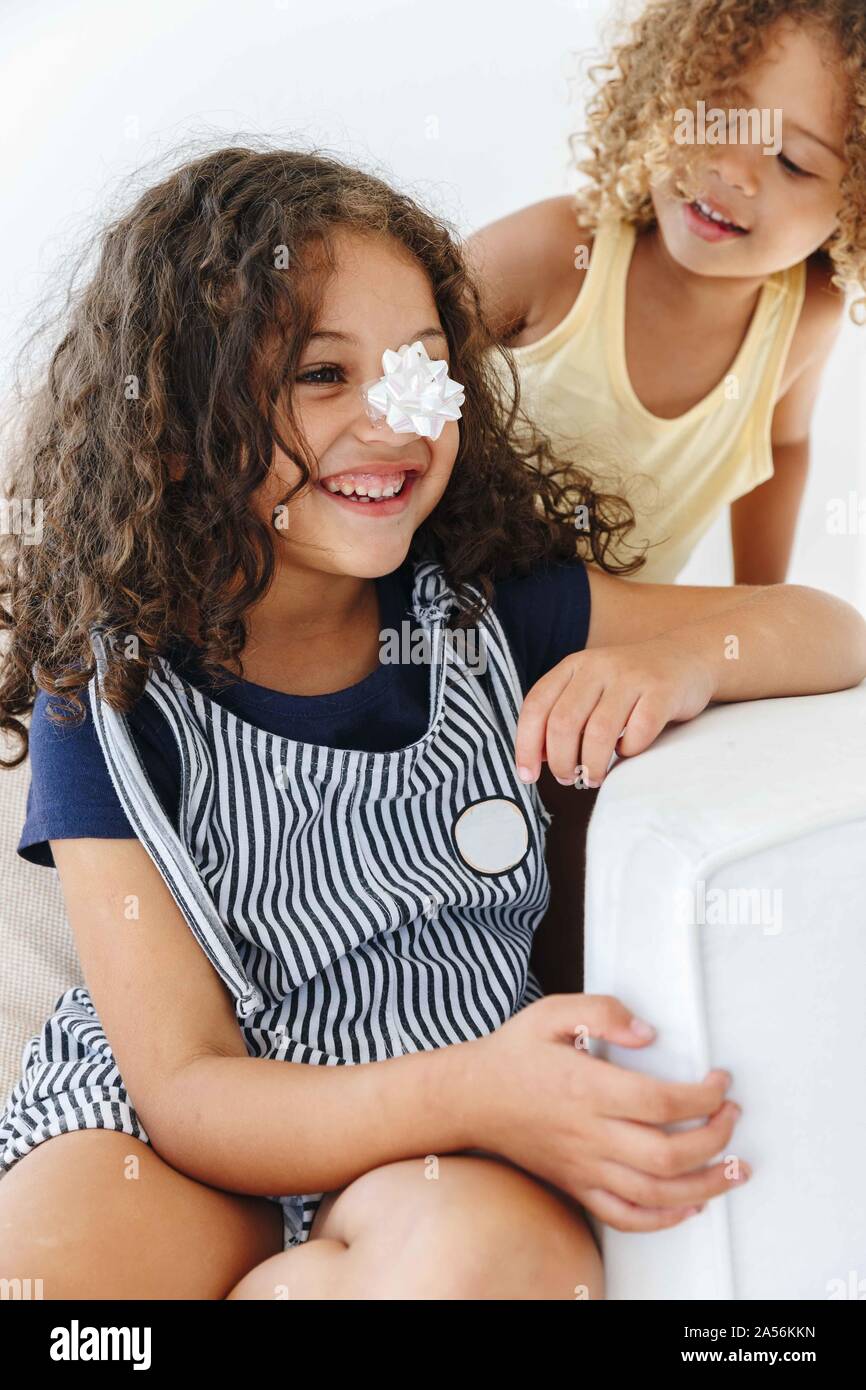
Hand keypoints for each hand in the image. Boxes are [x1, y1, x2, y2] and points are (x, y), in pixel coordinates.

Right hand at [470, 994, 748, 1231]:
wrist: (470, 1098)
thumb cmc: (513, 1055)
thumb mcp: (551, 1012)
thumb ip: (601, 1011)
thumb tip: (646, 1032)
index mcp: (587, 1089)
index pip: (661, 1102)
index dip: (703, 1096)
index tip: (720, 1082)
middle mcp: (589, 1134)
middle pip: (668, 1154)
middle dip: (715, 1139)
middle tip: (732, 1117)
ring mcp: (584, 1166)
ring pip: (655, 1193)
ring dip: (706, 1185)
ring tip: (735, 1169)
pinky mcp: (578, 1186)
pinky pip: (626, 1217)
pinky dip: (665, 1219)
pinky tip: (690, 1205)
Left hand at [515, 637, 715, 786]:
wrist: (688, 657)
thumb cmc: (632, 685)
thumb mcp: (592, 688)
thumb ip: (564, 714)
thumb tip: (537, 757)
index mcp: (574, 666)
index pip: (536, 706)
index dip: (526, 745)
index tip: (527, 775)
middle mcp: (599, 666)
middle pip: (564, 723)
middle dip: (561, 761)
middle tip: (568, 778)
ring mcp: (631, 677)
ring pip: (598, 732)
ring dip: (592, 764)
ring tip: (593, 777)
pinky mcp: (662, 691)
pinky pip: (637, 733)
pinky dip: (628, 751)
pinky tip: (627, 750)